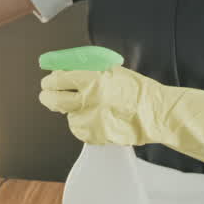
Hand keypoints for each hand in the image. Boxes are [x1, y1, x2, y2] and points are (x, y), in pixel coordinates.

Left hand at [40, 65, 203, 172]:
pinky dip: (83, 124)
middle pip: (54, 100)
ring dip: (71, 111)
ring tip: (88, 107)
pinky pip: (80, 130)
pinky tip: (96, 118)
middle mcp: (89, 99)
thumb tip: (62, 68)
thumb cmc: (136, 88)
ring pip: (68, 116)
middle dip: (48, 96)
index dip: (50, 79)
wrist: (156, 112)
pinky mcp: (97, 135)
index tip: (48, 80)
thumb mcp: (110, 69)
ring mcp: (92, 119)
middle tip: (47, 95)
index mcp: (92, 78)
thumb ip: (87, 69)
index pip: (58, 78)